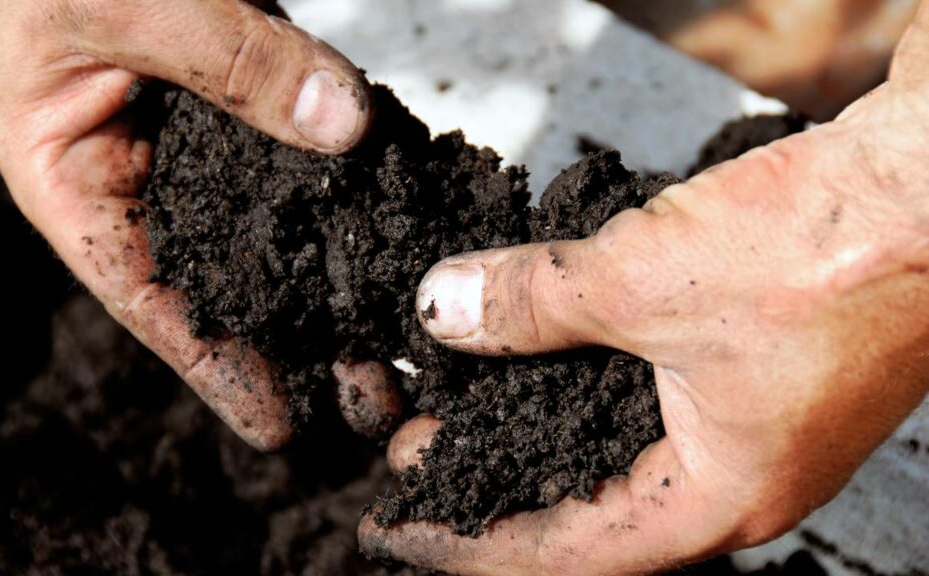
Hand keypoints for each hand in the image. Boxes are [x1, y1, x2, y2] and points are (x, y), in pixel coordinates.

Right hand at [0, 0, 373, 449]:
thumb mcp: (128, 3)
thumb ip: (229, 60)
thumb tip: (345, 124)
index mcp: (78, 181)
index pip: (148, 297)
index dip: (215, 367)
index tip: (280, 426)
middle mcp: (146, 178)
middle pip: (228, 280)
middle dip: (298, 342)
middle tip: (373, 400)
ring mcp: (205, 143)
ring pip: (277, 227)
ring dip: (337, 281)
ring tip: (401, 339)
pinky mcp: (253, 99)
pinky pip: (309, 154)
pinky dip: (354, 190)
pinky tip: (401, 231)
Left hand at [359, 10, 928, 573]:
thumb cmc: (835, 250)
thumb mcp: (644, 280)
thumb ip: (532, 302)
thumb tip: (444, 308)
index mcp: (718, 499)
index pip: (562, 552)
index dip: (468, 539)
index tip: (399, 524)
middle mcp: (737, 478)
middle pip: (585, 505)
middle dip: (495, 478)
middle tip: (421, 452)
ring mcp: (753, 424)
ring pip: (614, 446)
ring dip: (535, 422)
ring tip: (464, 402)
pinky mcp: (756, 367)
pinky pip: (646, 394)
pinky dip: (583, 378)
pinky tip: (542, 349)